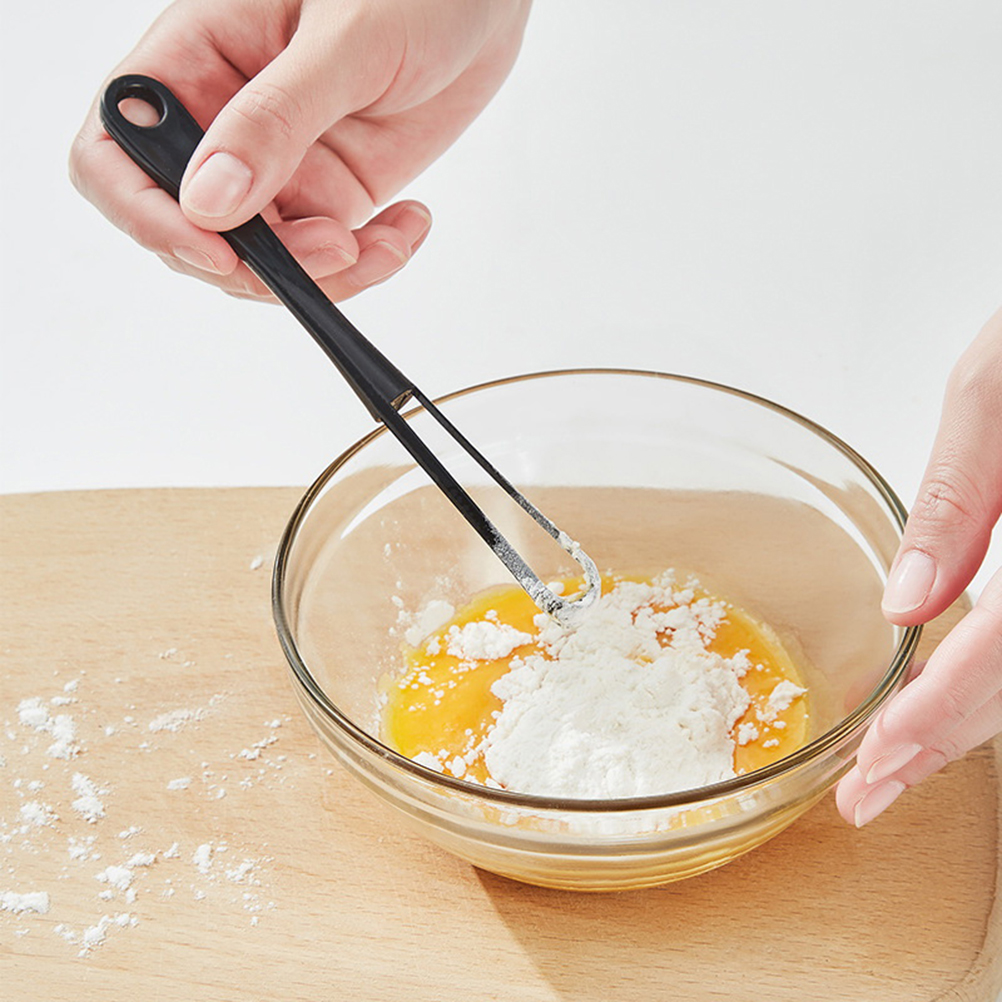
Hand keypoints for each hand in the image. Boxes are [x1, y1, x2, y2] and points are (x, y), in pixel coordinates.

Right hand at [70, 0, 530, 300]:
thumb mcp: (342, 41)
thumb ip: (274, 120)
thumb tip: (208, 202)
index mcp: (197, 61)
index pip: (118, 151)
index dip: (146, 213)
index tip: (216, 249)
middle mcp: (228, 123)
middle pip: (191, 227)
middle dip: (255, 262)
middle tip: (330, 248)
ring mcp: (282, 167)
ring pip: (263, 259)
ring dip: (321, 274)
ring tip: (384, 240)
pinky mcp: (335, 193)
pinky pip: (328, 258)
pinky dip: (367, 265)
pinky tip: (409, 227)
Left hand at [837, 307, 1001, 825]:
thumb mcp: (995, 389)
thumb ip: (961, 500)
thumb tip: (908, 606)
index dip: (940, 715)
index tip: (878, 762)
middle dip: (949, 744)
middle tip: (874, 792)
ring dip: (973, 725)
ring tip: (902, 762)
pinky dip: (994, 680)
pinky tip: (952, 697)